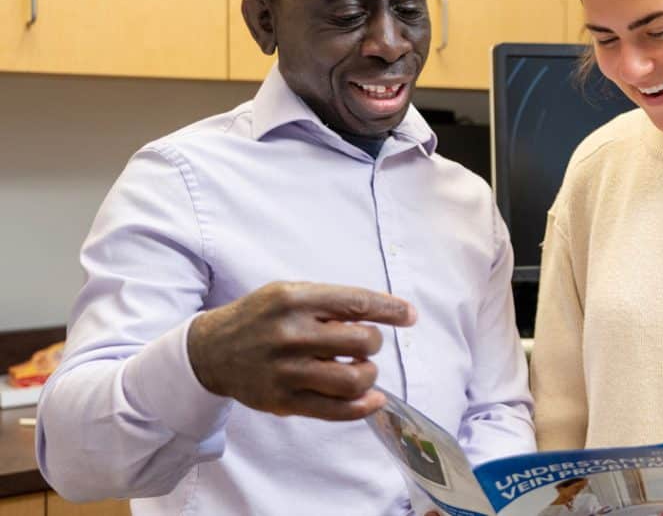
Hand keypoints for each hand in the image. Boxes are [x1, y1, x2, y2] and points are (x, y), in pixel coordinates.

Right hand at [187, 281, 414, 419]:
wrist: (211, 350)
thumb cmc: (262, 318)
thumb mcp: (290, 294)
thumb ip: (332, 302)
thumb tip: (388, 313)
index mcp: (295, 299)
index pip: (357, 302)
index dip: (391, 310)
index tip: (410, 316)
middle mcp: (290, 334)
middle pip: (362, 341)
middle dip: (373, 343)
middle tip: (364, 344)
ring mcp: (286, 371)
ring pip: (354, 379)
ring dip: (369, 374)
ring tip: (360, 369)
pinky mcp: (283, 401)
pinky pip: (336, 410)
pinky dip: (363, 407)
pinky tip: (373, 399)